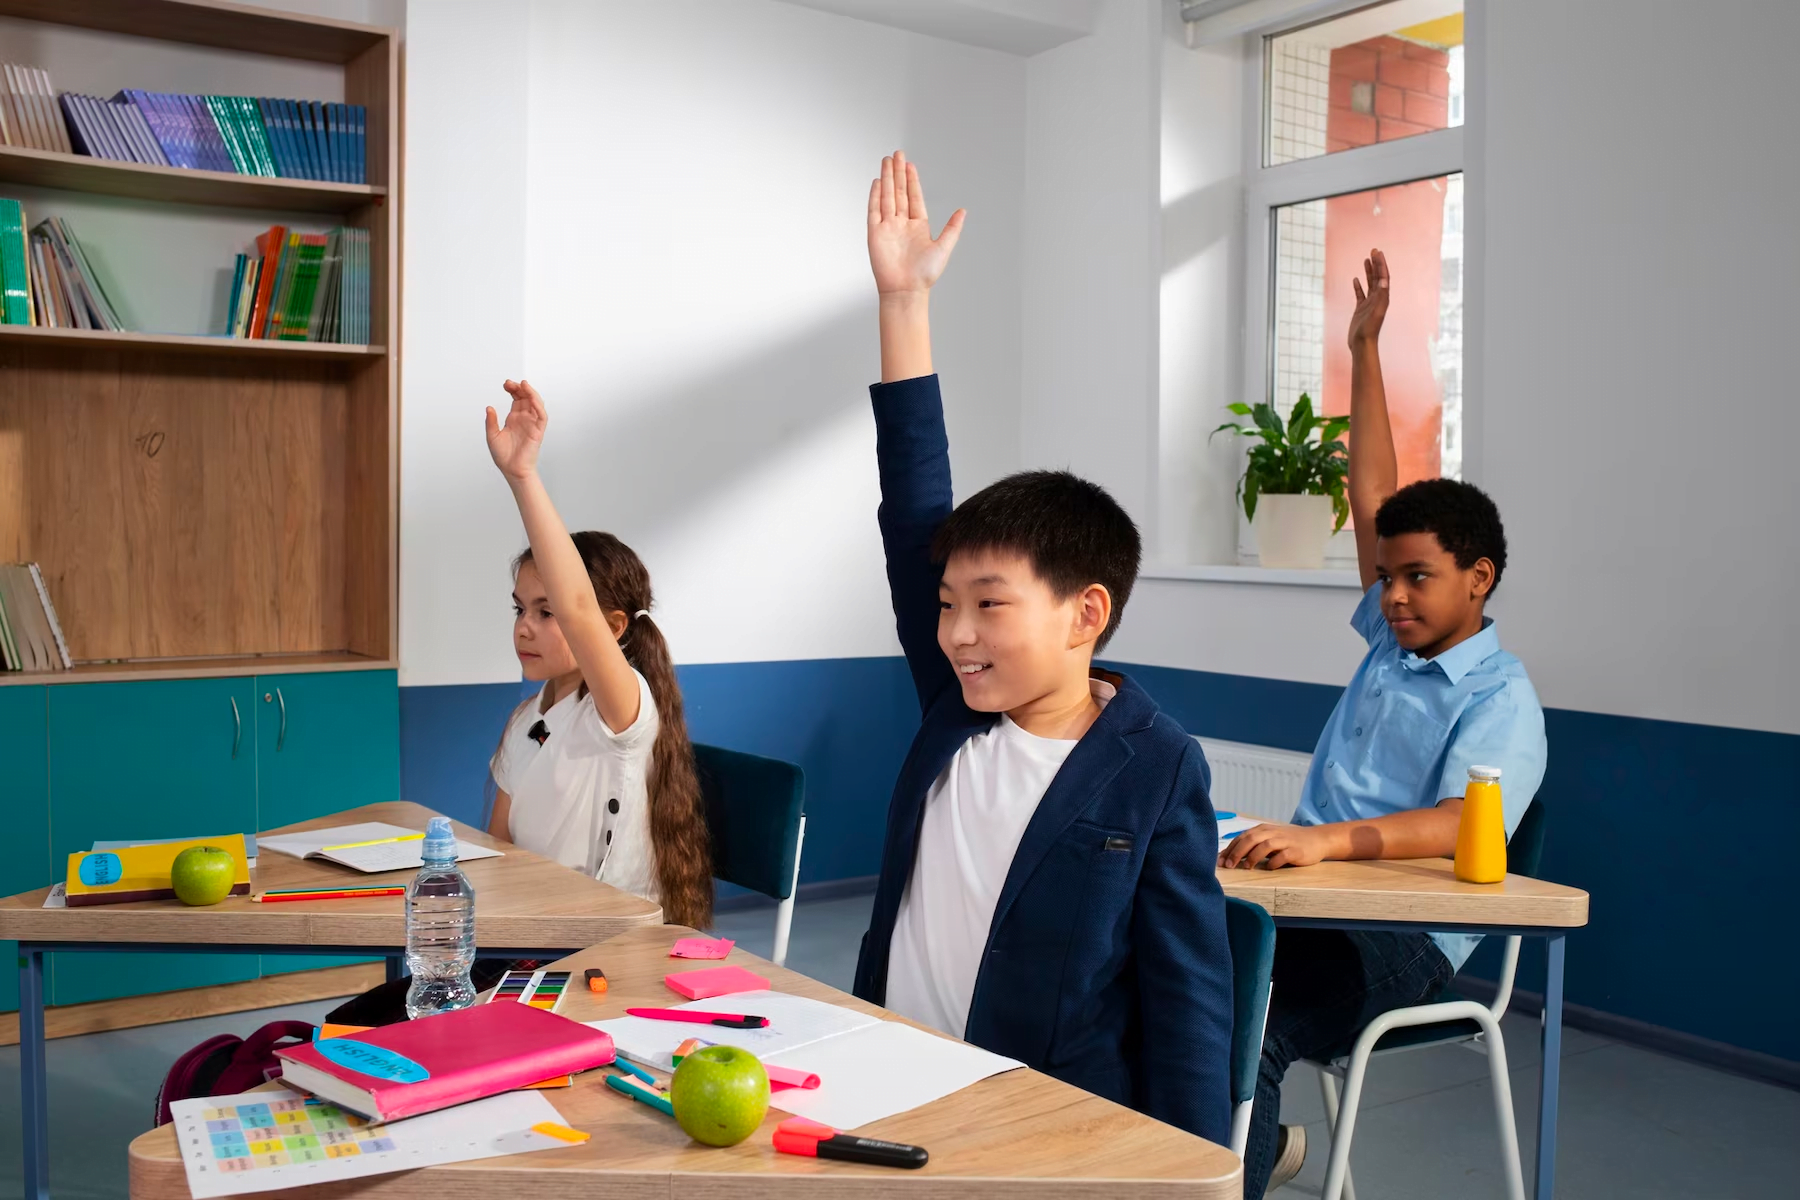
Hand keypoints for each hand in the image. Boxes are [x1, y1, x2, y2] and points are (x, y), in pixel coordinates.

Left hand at [485, 379, 546, 481]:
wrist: (512, 470)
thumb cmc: (504, 456)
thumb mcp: (492, 436)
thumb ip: (491, 421)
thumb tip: (489, 407)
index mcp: (514, 419)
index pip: (517, 399)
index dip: (513, 390)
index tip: (506, 385)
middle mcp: (524, 419)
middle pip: (526, 397)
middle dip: (520, 388)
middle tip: (510, 383)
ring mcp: (532, 424)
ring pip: (536, 403)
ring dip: (531, 393)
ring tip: (523, 385)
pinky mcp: (538, 431)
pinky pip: (541, 415)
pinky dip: (538, 405)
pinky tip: (531, 398)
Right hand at [867, 150, 964, 295]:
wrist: (906, 290)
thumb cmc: (924, 274)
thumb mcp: (944, 247)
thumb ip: (952, 228)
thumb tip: (963, 211)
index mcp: (918, 225)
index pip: (914, 197)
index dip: (912, 180)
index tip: (910, 165)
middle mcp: (902, 224)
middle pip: (898, 192)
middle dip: (898, 172)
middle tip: (898, 154)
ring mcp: (887, 227)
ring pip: (887, 196)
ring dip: (887, 178)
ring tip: (887, 161)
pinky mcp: (875, 233)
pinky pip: (874, 210)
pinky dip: (875, 195)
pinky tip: (876, 182)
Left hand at [1217, 822, 1333, 869]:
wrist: (1316, 839)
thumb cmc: (1288, 842)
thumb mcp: (1269, 840)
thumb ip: (1253, 846)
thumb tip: (1230, 857)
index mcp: (1263, 829)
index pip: (1242, 837)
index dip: (1230, 849)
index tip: (1220, 861)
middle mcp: (1272, 833)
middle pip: (1250, 839)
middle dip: (1237, 852)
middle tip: (1228, 865)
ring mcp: (1285, 841)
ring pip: (1265, 845)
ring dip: (1253, 856)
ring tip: (1246, 867)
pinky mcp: (1296, 850)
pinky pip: (1282, 856)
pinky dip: (1274, 862)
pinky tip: (1269, 868)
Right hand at [1347, 247, 1389, 350]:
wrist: (1362, 345)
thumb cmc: (1369, 330)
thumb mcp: (1376, 312)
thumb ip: (1381, 296)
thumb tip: (1384, 280)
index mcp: (1383, 297)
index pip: (1383, 277)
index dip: (1381, 264)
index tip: (1377, 252)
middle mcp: (1378, 299)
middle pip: (1378, 277)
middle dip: (1376, 264)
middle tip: (1373, 250)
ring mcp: (1369, 303)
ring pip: (1370, 283)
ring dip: (1368, 272)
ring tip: (1366, 260)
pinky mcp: (1360, 309)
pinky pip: (1360, 294)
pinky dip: (1358, 285)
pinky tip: (1355, 279)